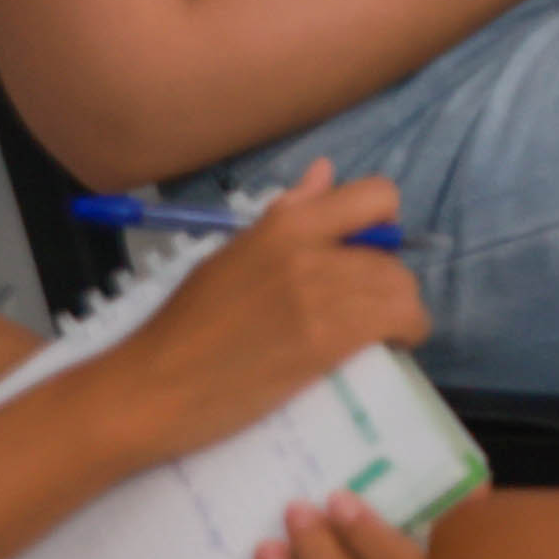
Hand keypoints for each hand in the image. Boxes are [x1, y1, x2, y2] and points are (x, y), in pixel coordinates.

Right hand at [80, 167, 424, 468]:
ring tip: (375, 332)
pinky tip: (388, 345)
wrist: (152, 387)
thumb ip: (288, 213)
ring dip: (399, 310)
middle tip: (366, 307)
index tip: (368, 252)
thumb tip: (326, 171)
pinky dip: (406, 332)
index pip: (376, 196)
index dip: (383, 224)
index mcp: (286, 222)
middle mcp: (310, 248)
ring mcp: (320, 294)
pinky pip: (400, 321)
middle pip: (392, 253)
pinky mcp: (326, 340)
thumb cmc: (185, 324)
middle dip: (388, 280)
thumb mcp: (233, 254)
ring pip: (402, 288)